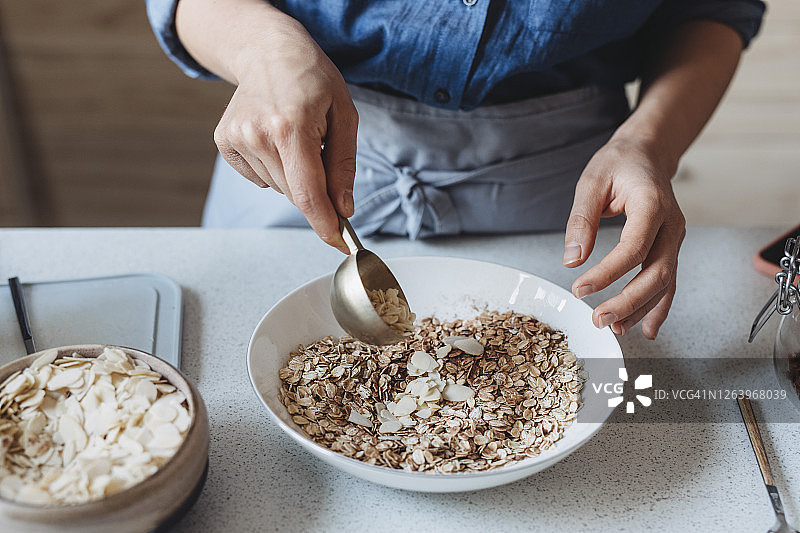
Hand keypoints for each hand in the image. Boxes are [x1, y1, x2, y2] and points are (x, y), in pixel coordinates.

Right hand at [212, 19, 357, 252]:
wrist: (269, 51)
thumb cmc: (312, 79)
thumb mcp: (344, 115)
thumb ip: (343, 166)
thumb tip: (343, 209)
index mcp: (291, 127)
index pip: (308, 194)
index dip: (325, 223)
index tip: (339, 243)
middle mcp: (258, 135)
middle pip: (294, 194)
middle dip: (315, 188)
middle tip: (320, 154)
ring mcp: (237, 138)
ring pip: (278, 188)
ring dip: (293, 175)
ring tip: (295, 138)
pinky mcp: (224, 141)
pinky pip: (259, 178)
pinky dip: (273, 168)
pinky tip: (275, 139)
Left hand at [563, 137, 685, 338]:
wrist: (646, 153)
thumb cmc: (619, 164)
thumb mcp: (591, 182)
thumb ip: (581, 220)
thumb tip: (571, 260)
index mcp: (653, 204)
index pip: (634, 248)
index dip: (608, 273)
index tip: (580, 288)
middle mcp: (671, 224)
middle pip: (656, 272)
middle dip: (628, 301)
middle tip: (598, 318)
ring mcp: (674, 238)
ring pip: (665, 282)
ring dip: (641, 309)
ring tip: (615, 328)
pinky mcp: (670, 248)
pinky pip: (668, 282)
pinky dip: (658, 307)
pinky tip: (645, 328)